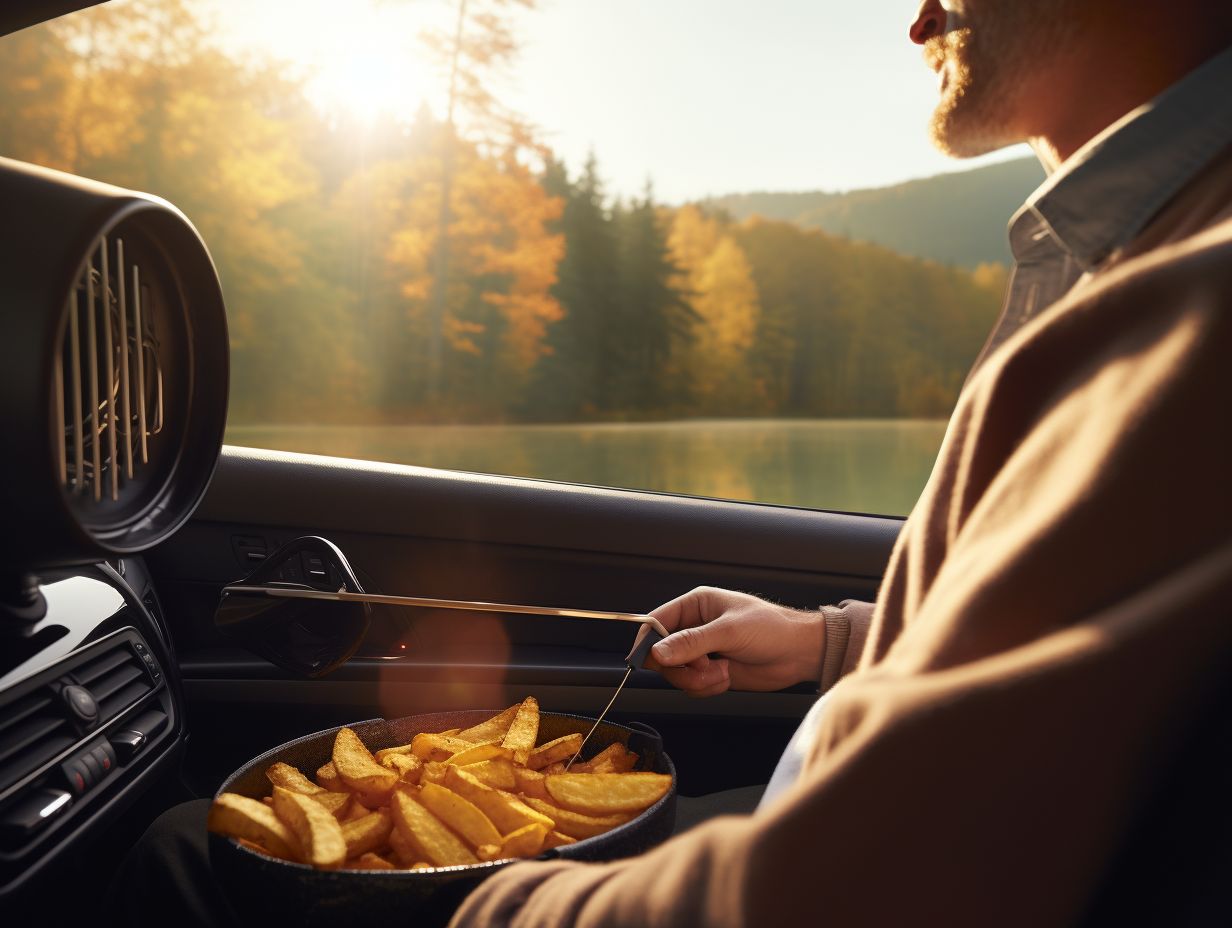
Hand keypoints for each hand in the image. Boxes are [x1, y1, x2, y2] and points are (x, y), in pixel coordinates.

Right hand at [643, 587, 824, 696]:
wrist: (799, 654)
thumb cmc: (772, 629)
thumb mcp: (730, 631)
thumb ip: (692, 642)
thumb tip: (659, 652)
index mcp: (695, 606)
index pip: (656, 622)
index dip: (648, 642)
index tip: (646, 660)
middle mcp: (694, 628)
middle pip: (661, 654)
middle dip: (680, 667)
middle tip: (701, 668)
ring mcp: (702, 652)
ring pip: (675, 674)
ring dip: (696, 680)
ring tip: (720, 672)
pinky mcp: (710, 672)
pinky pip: (692, 687)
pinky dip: (706, 688)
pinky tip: (726, 678)